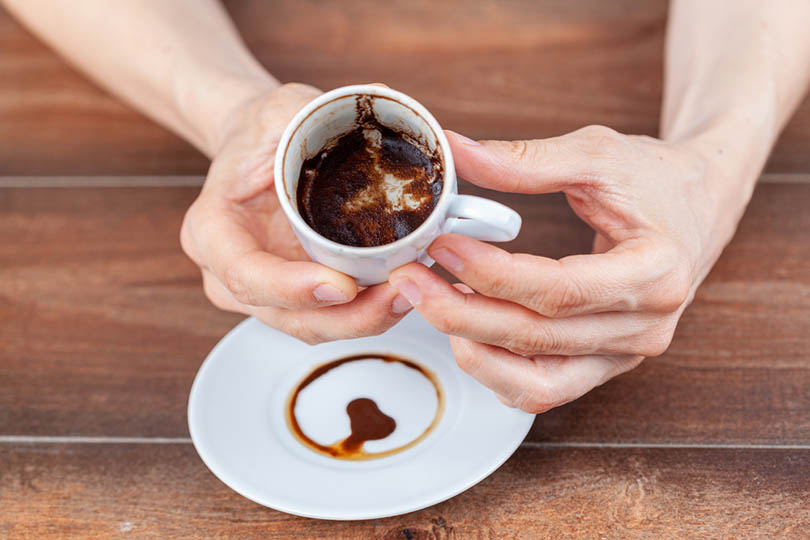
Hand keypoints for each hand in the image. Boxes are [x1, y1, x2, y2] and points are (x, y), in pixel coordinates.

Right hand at [181, 83, 409, 343]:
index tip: (340, 285)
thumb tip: (381, 96)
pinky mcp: (297, 298)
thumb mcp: (283, 107)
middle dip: (345, 317)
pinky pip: (330, 318)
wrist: (262, 147)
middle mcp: (230, 272)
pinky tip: (401, 295)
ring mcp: (264, 292)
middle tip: (396, 294)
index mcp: (212, 229)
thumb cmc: (266, 129)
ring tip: (408, 294)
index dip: (289, 289)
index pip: (242, 273)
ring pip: (311, 327)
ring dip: (363, 321)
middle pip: (284, 315)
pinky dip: (366, 314)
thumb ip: (316, 107)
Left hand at [390, 126, 741, 412]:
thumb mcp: (598, 154)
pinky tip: (466, 330)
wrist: (697, 207)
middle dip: (461, 314)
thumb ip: (526, 159)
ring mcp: (626, 355)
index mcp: (656, 273)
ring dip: (474, 350)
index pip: (558, 291)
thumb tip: (453, 153)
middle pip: (537, 339)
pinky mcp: (604, 365)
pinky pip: (542, 389)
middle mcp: (646, 328)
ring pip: (536, 384)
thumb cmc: (654, 179)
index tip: (441, 246)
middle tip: (410, 281)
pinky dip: (496, 369)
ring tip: (432, 303)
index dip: (491, 274)